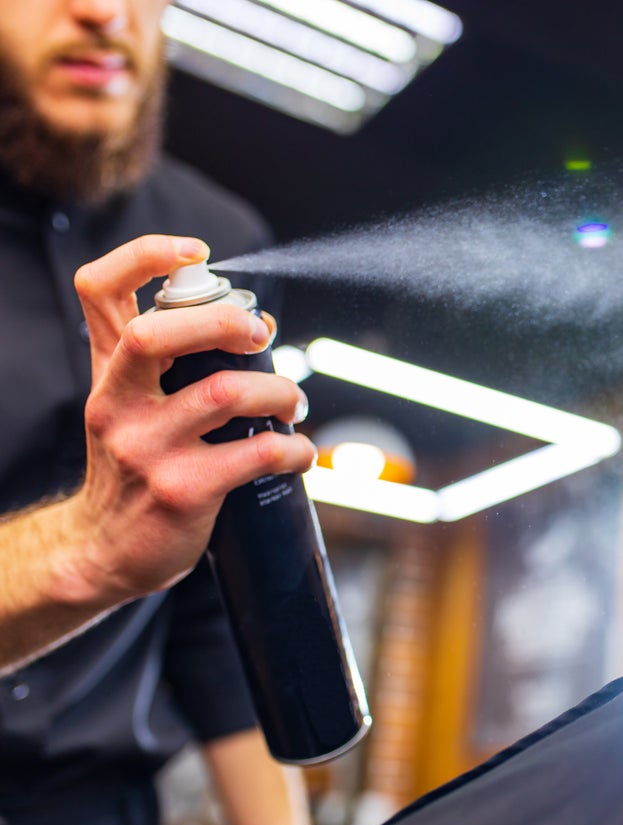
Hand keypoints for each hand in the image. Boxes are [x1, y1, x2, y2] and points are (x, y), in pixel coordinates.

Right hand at [65, 235, 315, 605]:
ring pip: (223, 392)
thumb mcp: (131, 405)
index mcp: (108, 371)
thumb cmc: (133, 467)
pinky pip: (256, 454)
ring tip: (292, 404)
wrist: (103, 551)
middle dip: (223, 322)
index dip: (145, 256)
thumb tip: (258, 322)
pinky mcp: (183, 490)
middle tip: (259, 336)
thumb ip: (176, 360)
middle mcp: (118, 403)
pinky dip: (294, 447)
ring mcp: (146, 448)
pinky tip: (299, 452)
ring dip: (277, 391)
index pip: (100, 291)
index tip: (198, 252)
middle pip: (157, 335)